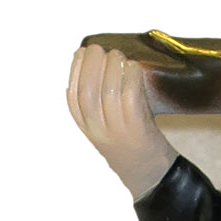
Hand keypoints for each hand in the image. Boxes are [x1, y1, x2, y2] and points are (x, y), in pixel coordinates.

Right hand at [67, 44, 175, 200]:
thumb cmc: (126, 137)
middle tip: (101, 49)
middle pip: (88, 90)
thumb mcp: (101, 120)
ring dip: (113, 65)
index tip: (83, 52)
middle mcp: (98, 129)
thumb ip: (93, 95)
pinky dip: (131, 75)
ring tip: (118, 56)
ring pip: (109, 90)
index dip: (76, 69)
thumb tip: (87, 56)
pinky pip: (130, 95)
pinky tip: (132, 68)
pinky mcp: (136, 127)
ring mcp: (117, 129)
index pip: (72, 95)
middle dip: (92, 63)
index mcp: (85, 125)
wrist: (147, 170)